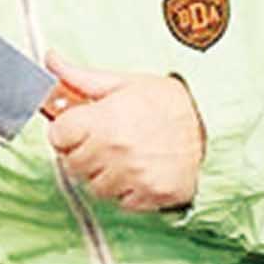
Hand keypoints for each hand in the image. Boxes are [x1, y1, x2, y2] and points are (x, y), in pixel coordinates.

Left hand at [45, 54, 206, 211]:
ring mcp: (136, 176)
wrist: (213, 124)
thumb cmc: (167, 102)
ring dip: (103, 176)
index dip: (65, 131)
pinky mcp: (154, 195)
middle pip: (72, 164)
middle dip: (82, 153)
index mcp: (105, 119)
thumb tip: (50, 60)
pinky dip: (127, 192)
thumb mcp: (123, 82)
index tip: (78, 128)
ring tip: (122, 157)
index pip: (58, 136)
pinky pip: (122, 203)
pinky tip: (139, 172)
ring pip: (94, 188)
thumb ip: (80, 77)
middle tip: (102, 142)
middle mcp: (117, 150)